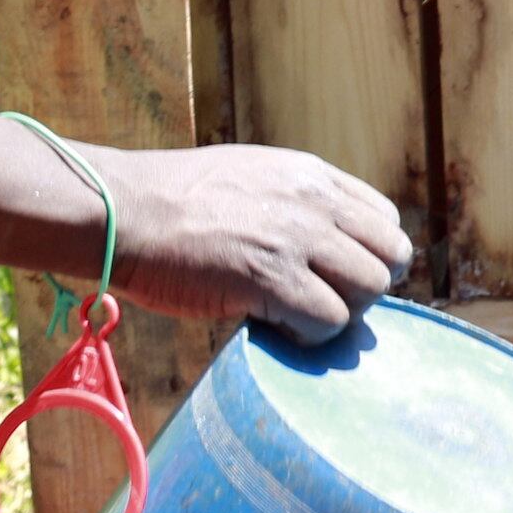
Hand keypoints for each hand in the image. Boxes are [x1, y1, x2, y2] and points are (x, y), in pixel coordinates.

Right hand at [108, 142, 410, 339]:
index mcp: (311, 176)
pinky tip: (277, 328)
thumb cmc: (172, 202)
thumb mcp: (249, 177)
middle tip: (321, 301)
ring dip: (341, 313)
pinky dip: (311, 336)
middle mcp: (314, 203)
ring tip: (297, 315)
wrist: (121, 210)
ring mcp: (296, 239)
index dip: (367, 254)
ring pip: (370, 291)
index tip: (335, 273)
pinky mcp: (270, 279)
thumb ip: (293, 203)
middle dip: (364, 288)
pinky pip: (329, 321)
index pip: (385, 219)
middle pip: (390, 257)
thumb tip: (323, 246)